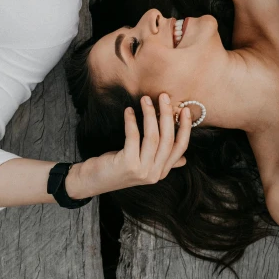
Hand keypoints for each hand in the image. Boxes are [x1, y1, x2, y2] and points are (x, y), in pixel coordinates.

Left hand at [75, 93, 191, 196]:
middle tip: (163, 97)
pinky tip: (128, 111)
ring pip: (153, 136)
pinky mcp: (128, 164)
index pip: (180, 147)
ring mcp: (142, 170)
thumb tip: (184, 159)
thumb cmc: (118, 167)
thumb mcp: (143, 164)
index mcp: (162, 172)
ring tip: (146, 99)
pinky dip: (132, 121)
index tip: (186, 110)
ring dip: (150, 114)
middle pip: (168, 139)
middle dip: (167, 115)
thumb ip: (162, 161)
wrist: (92, 181)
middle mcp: (155, 173)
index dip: (185, 128)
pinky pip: (133, 136)